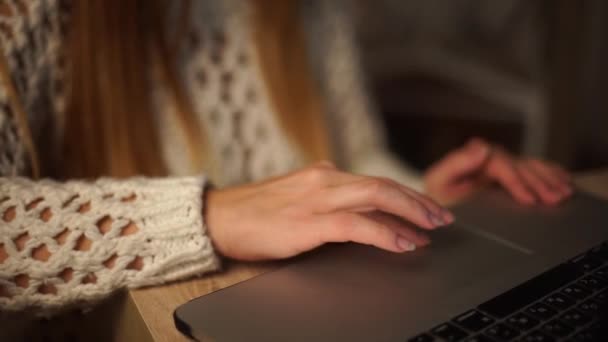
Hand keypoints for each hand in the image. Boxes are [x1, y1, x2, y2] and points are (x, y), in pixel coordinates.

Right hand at [205, 162, 452, 260]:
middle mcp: (325, 180)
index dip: (406, 195)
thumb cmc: (255, 214)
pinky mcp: (307, 222)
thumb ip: (327, 204)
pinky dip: (384, 233)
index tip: (427, 208)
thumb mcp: (297, 201)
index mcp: (323, 175)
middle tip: (442, 217)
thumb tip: (360, 219)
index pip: (375, 182)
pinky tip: (402, 244)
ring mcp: (316, 199)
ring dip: (411, 213)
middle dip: (418, 201)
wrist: (218, 218)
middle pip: (383, 185)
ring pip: (376, 197)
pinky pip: (355, 224)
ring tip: (432, 229)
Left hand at [424, 138, 572, 204]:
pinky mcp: (506, 173)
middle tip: (554, 199)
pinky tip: (563, 180)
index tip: (529, 198)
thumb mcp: (439, 180)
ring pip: (530, 167)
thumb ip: (457, 162)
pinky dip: (550, 174)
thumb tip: (480, 147)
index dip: (517, 181)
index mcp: (472, 157)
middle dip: (539, 183)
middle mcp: (488, 157)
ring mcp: (499, 164)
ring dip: (549, 179)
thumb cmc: (435, 195)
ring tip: (564, 192)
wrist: (433, 202)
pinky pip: (533, 169)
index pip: (501, 164)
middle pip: (520, 166)